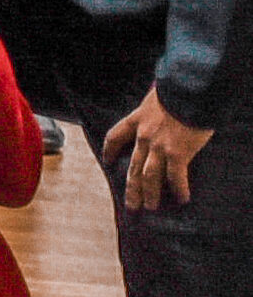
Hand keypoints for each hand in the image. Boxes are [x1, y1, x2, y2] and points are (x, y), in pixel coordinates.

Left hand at [106, 90, 210, 212]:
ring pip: (148, 176)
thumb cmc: (177, 89)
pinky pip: (175, 176)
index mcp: (137, 119)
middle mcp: (144, 136)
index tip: (107, 160)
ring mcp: (159, 146)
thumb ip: (156, 108)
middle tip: (131, 205)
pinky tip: (182, 199)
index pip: (115, 136)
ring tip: (150, 207)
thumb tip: (164, 109)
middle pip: (132, 166)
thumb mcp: (158, 96)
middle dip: (131, 188)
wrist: (189, 90)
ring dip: (149, 193)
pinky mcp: (177, 153)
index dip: (110, 150)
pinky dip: (178, 189)